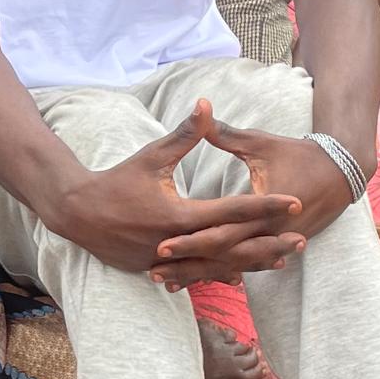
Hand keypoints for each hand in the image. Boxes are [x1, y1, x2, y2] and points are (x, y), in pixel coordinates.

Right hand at [52, 116, 304, 281]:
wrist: (77, 213)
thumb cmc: (117, 180)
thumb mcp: (152, 156)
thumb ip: (184, 134)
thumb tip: (206, 104)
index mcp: (179, 216)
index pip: (232, 211)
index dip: (265, 206)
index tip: (294, 202)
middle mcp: (176, 244)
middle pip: (233, 248)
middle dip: (269, 243)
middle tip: (302, 238)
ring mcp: (166, 263)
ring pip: (217, 267)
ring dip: (251, 263)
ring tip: (284, 258)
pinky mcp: (156, 271)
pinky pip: (196, 273)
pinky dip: (221, 271)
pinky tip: (244, 272)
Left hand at [151, 103, 353, 290]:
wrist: (341, 173)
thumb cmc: (299, 155)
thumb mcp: (261, 143)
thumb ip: (226, 134)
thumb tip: (201, 111)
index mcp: (262, 211)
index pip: (220, 231)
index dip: (190, 240)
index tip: (161, 245)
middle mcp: (268, 234)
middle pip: (222, 257)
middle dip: (188, 265)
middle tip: (154, 272)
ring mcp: (274, 244)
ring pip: (230, 267)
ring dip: (200, 275)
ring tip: (166, 284)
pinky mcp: (276, 246)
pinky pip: (243, 265)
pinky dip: (220, 272)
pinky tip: (195, 281)